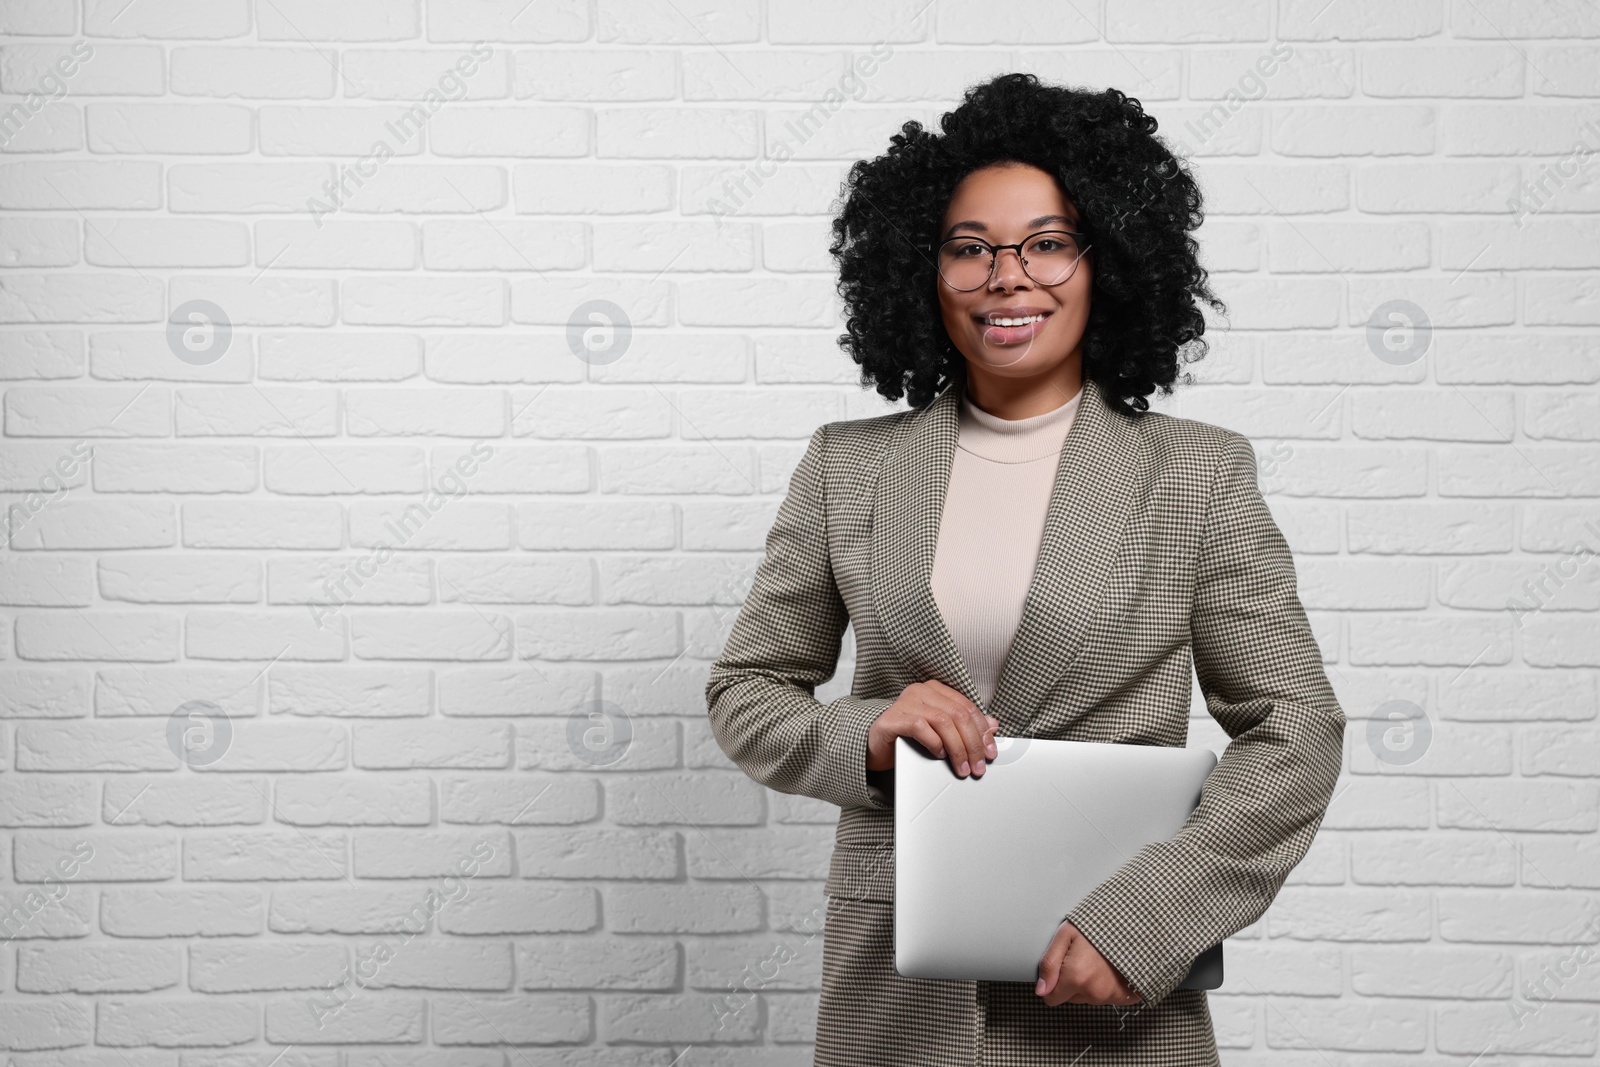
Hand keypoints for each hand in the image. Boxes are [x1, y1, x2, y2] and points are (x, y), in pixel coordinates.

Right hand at [866, 679, 998, 778]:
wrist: (874, 745)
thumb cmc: (908, 737)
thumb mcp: (940, 732)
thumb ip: (964, 726)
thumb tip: (993, 725)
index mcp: (935, 690)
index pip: (967, 707)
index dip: (982, 731)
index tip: (991, 752)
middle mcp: (921, 691)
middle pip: (958, 714)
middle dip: (973, 743)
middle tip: (979, 765)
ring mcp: (906, 702)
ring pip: (943, 721)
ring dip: (958, 748)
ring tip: (962, 767)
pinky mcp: (893, 718)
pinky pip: (921, 727)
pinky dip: (934, 743)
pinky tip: (939, 755)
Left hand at [1036, 921, 1141, 1006]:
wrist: (1131, 925)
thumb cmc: (1098, 926)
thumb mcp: (1065, 935)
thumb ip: (1049, 964)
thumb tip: (1041, 990)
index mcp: (1076, 977)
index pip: (1051, 998)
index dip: (1052, 983)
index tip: (1061, 967)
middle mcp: (1094, 991)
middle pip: (1069, 998)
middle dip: (1070, 983)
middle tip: (1081, 959)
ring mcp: (1110, 996)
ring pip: (1087, 998)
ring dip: (1087, 984)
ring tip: (1096, 961)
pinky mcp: (1123, 996)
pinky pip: (1104, 998)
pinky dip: (1104, 986)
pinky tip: (1107, 970)